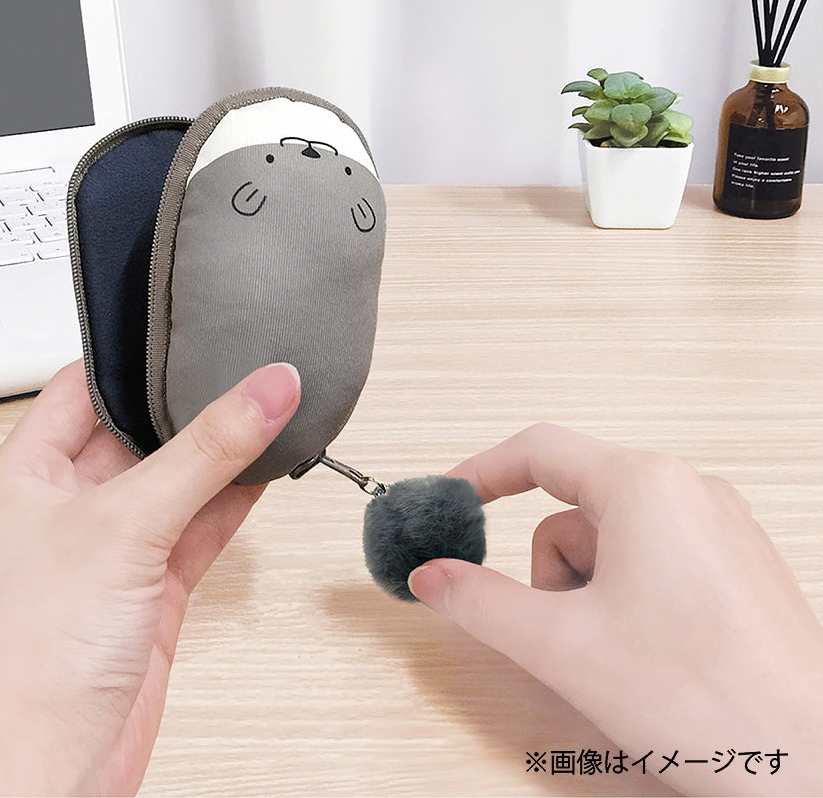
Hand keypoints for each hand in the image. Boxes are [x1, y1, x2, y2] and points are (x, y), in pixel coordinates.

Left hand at [0, 359, 300, 796]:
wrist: (47, 766)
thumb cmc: (35, 653)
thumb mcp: (126, 521)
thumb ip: (206, 450)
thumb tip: (268, 388)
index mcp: (25, 473)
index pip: (81, 388)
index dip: (134, 360)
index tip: (188, 330)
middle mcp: (65, 507)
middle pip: (137, 433)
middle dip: (190, 406)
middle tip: (246, 366)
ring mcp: (111, 549)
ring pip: (176, 480)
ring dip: (221, 454)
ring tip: (273, 409)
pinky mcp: (149, 589)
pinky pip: (197, 526)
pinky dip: (231, 500)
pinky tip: (265, 470)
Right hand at [408, 423, 822, 797]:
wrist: (815, 769)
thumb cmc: (710, 702)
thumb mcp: (561, 646)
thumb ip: (479, 602)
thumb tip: (432, 575)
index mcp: (645, 486)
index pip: (538, 451)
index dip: (482, 474)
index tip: (451, 503)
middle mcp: (688, 491)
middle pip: (574, 510)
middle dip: (552, 573)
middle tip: (563, 633)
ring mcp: (719, 527)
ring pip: (612, 542)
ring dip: (589, 595)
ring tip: (618, 656)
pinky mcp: (736, 565)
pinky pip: (653, 562)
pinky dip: (628, 601)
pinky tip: (652, 658)